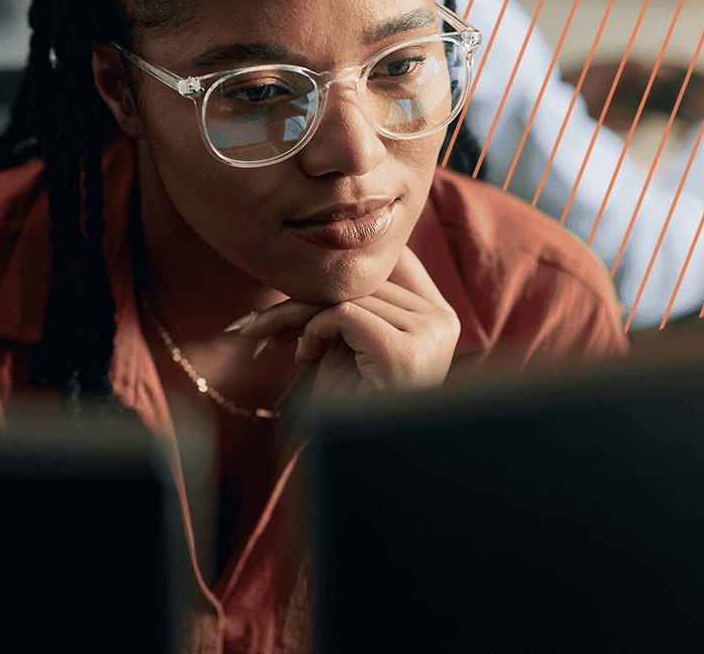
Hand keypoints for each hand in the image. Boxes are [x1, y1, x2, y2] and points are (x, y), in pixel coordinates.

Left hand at [237, 247, 459, 394]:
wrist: (356, 456)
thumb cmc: (350, 402)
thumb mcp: (349, 339)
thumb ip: (346, 298)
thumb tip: (313, 248)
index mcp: (439, 315)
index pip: (392, 259)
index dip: (341, 265)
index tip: (295, 281)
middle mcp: (443, 321)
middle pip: (363, 278)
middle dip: (304, 294)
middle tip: (260, 318)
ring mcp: (430, 335)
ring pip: (346, 294)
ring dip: (296, 314)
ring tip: (273, 338)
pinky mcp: (404, 352)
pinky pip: (344, 314)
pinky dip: (314, 331)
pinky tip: (305, 356)